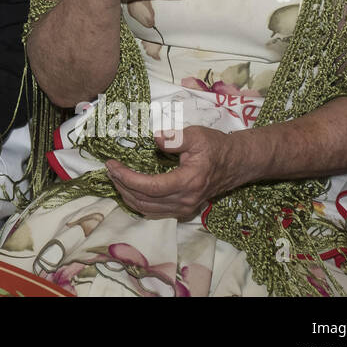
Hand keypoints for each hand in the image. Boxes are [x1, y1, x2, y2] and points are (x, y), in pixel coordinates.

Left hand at [105, 127, 242, 220]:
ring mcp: (185, 208)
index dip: (127, 178)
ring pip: (147, 209)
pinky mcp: (183, 209)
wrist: (237, 163)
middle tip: (109, 168)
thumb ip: (175, 138)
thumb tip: (154, 139)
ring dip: (127, 195)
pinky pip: (154, 211)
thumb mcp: (197, 135)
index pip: (150, 187)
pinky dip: (137, 201)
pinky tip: (129, 187)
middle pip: (144, 200)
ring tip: (115, 177)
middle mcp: (185, 200)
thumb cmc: (216, 147)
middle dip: (122, 185)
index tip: (112, 165)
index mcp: (188, 182)